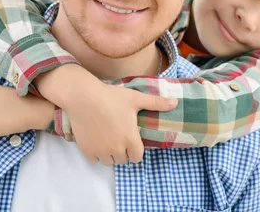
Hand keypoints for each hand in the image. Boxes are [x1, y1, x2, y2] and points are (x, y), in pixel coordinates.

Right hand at [35, 64, 177, 165]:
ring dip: (110, 154)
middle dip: (122, 151)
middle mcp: (116, 148)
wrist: (84, 97)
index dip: (135, 150)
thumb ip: (156, 103)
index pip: (137, 157)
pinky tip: (96, 139)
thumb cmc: (112, 97)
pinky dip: (96, 153)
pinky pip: (95, 159)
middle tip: (119, 135)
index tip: (131, 139)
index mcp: (130, 139)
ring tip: (108, 138)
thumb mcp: (136, 98)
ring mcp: (101, 151)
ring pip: (108, 161)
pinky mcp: (87, 150)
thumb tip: (175, 103)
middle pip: (123, 160)